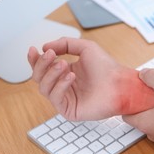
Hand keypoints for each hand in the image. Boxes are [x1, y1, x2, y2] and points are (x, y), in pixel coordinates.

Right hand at [28, 37, 153, 120]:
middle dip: (41, 65)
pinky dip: (60, 85)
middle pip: (39, 77)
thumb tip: (45, 47)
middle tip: (51, 55)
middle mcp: (63, 86)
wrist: (120, 84)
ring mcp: (65, 99)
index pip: (43, 68)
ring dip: (51, 73)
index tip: (34, 49)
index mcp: (65, 72)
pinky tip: (70, 77)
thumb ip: (64, 44)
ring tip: (64, 64)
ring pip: (44, 88)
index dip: (35, 59)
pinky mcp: (69, 110)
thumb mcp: (84, 48)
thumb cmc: (107, 68)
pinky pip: (55, 98)